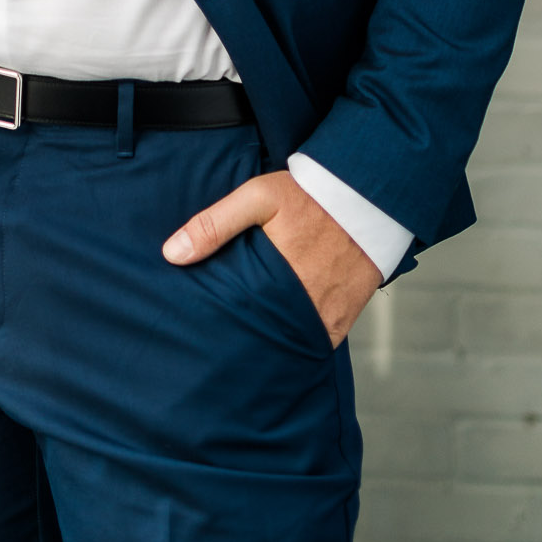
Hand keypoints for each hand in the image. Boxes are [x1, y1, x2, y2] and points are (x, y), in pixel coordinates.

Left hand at [162, 170, 380, 346]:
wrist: (369, 199)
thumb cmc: (309, 196)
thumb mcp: (258, 198)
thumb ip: (214, 224)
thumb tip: (172, 254)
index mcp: (275, 280)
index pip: (233, 318)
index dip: (213, 325)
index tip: (193, 329)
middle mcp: (301, 307)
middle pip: (257, 337)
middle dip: (236, 340)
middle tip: (211, 344)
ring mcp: (323, 319)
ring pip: (283, 345)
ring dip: (265, 344)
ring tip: (240, 344)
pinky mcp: (341, 323)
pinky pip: (310, 344)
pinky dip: (293, 344)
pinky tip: (274, 340)